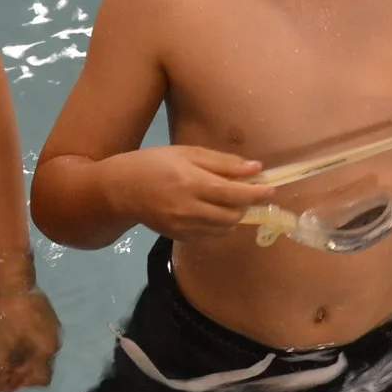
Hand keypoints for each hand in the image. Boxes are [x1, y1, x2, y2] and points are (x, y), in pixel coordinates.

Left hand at [0, 288, 58, 391]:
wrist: (15, 283)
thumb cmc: (9, 317)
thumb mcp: (3, 347)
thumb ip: (1, 369)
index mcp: (46, 351)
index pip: (40, 378)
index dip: (20, 384)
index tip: (2, 383)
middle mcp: (53, 343)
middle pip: (38, 367)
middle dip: (16, 373)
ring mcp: (51, 329)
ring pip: (36, 353)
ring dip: (18, 359)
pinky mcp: (46, 319)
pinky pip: (35, 340)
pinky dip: (21, 346)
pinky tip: (8, 343)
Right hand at [103, 145, 273, 239]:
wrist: (121, 189)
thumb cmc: (155, 163)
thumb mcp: (188, 154)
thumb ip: (222, 163)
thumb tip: (255, 168)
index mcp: (192, 183)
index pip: (234, 194)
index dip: (256, 193)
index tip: (270, 189)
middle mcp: (189, 209)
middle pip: (233, 216)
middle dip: (246, 206)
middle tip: (247, 193)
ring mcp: (183, 227)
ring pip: (223, 229)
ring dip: (234, 217)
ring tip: (228, 201)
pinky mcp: (178, 237)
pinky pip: (209, 236)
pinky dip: (217, 225)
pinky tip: (210, 211)